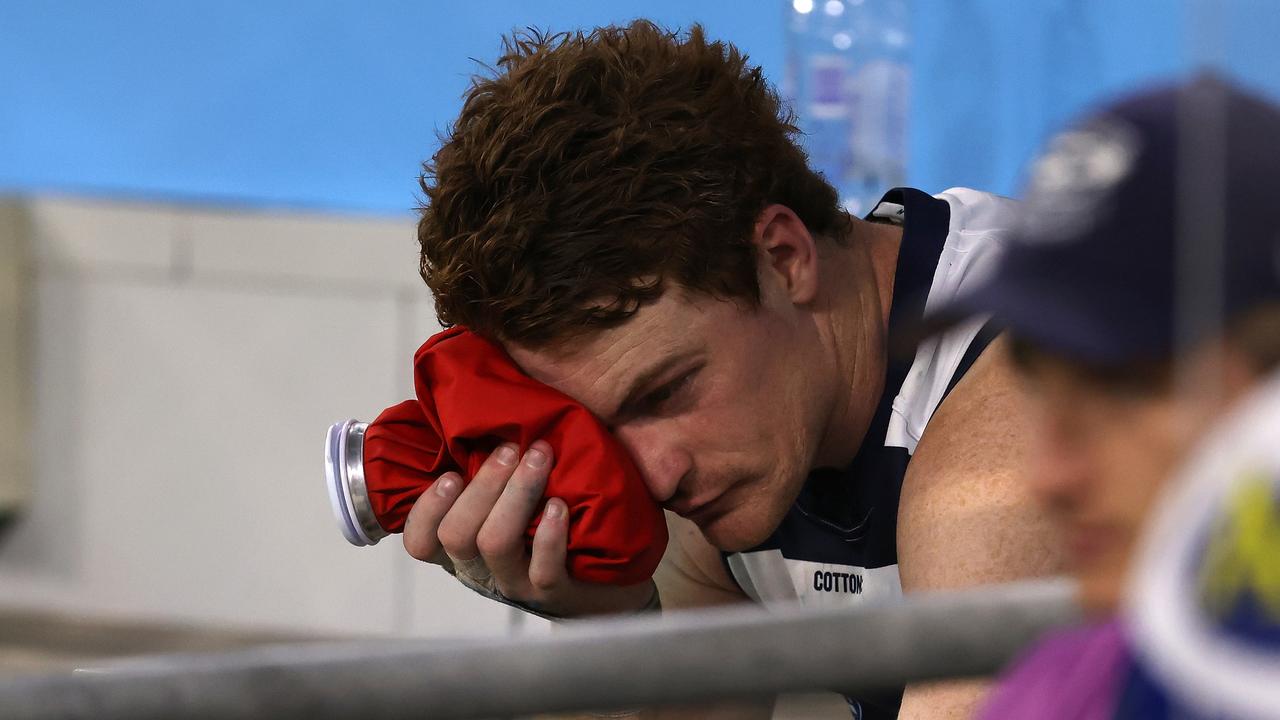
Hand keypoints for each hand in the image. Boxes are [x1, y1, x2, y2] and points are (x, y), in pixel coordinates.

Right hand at [402, 440, 656, 617]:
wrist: (606, 582)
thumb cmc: (548, 523)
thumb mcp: (507, 502)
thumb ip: (482, 468)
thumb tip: (463, 410)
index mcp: (462, 548)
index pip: (420, 542)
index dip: (426, 509)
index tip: (451, 474)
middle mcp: (481, 570)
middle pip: (456, 535)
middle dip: (481, 485)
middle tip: (509, 448)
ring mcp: (516, 584)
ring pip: (495, 544)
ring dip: (515, 495)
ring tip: (539, 458)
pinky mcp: (555, 595)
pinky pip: (543, 568)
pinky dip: (549, 534)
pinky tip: (559, 506)